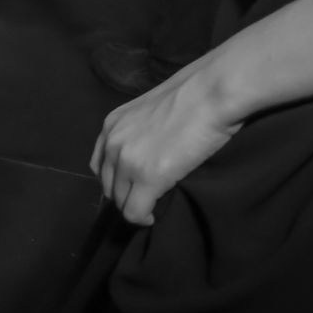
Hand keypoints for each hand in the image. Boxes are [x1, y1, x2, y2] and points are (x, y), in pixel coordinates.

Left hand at [91, 59, 241, 225]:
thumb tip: (147, 150)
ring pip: (120, 202)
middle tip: (147, 198)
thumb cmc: (193, 95)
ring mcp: (127, 161)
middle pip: (108, 186)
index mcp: (112, 124)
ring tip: (153, 205)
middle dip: (126, 195)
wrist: (212, 93)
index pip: (100, 165)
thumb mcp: (151, 110)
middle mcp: (113, 142)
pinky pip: (134, 213)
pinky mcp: (147, 178)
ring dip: (135, 207)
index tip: (134, 186)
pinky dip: (143, 219)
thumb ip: (139, 131)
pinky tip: (155, 215)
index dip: (117, 180)